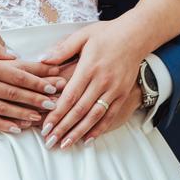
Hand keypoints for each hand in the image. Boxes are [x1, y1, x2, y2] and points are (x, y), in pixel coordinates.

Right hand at [0, 22, 68, 132]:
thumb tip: (13, 56)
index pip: (16, 74)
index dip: (37, 82)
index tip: (53, 86)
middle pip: (13, 93)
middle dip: (36, 100)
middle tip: (54, 105)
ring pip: (2, 109)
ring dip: (22, 114)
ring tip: (39, 118)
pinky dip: (2, 123)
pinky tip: (15, 127)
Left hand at [39, 20, 147, 147]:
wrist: (136, 35)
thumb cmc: (107, 34)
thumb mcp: (83, 35)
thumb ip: (62, 49)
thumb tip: (42, 60)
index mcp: (89, 67)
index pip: (70, 96)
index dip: (57, 114)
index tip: (45, 127)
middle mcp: (102, 81)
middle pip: (80, 110)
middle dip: (63, 128)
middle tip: (50, 142)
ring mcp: (114, 89)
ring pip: (94, 116)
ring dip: (79, 132)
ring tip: (65, 145)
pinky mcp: (123, 94)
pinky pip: (110, 115)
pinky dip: (99, 129)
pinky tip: (88, 140)